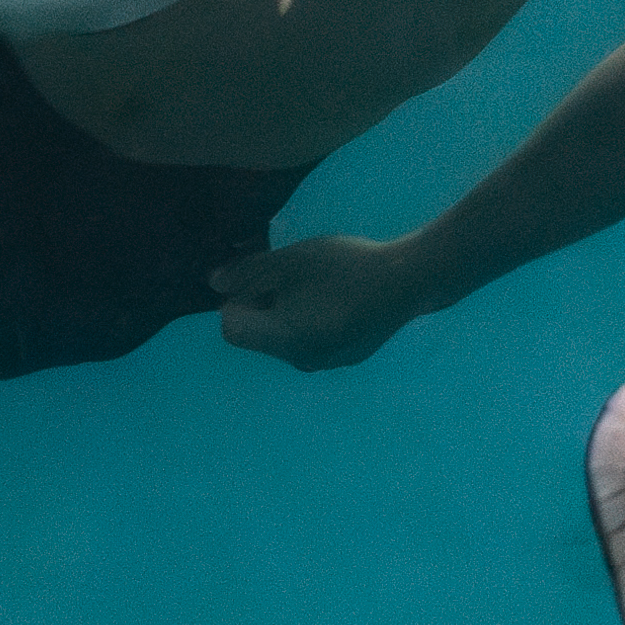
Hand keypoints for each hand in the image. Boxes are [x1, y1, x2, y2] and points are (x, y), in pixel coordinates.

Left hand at [214, 229, 424, 372]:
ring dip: (288, 308)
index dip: (238, 299)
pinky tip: (339, 296)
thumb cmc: (346, 266)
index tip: (264, 277)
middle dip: (263, 302)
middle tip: (291, 272)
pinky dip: (313, 318)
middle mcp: (301, 361)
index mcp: (284, 340)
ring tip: (318, 282)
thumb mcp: (290, 260)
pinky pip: (311, 340)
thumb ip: (248, 272)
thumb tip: (214, 284)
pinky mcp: (346, 357)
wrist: (410, 281)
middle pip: (259, 333)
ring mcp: (326, 364)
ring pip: (285, 335)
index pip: (231, 328)